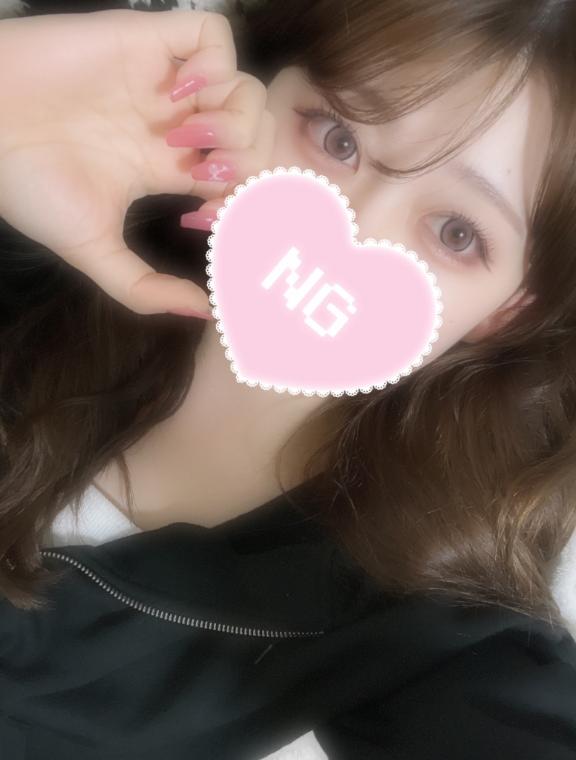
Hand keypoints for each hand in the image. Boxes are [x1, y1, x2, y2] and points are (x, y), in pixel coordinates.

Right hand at [0, 9, 275, 316]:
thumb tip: (203, 311)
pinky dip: (215, 66)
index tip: (203, 216)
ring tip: (187, 137)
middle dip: (247, 161)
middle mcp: (175, 123)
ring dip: (233, 119)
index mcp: (168, 167)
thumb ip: (146, 287)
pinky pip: (213, 36)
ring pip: (244, 88)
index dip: (238, 200)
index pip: (239, 179)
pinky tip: (181, 94)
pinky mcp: (149, 39)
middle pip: (254, 135)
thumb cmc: (30, 185)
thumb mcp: (93, 248)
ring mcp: (165, 80)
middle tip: (206, 176)